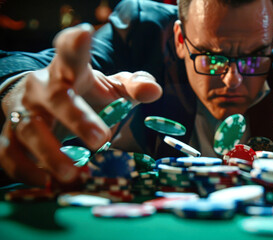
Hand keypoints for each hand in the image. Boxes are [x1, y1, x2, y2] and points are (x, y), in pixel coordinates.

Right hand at [0, 24, 161, 186]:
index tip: (84, 34)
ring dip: (50, 154)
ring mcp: (23, 111)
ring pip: (28, 129)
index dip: (75, 44)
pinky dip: (25, 171)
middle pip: (55, 97)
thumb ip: (133, 86)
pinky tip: (46, 183)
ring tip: (72, 174)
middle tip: (100, 140)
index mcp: (68, 72)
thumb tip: (155, 91)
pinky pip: (9, 154)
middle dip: (76, 117)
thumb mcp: (109, 86)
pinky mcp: (10, 135)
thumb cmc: (81, 92)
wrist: (40, 100)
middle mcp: (42, 88)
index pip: (70, 53)